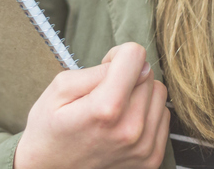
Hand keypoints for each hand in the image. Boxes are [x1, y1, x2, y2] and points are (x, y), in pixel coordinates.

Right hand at [14, 43, 169, 168]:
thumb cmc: (50, 128)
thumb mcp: (60, 88)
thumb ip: (98, 70)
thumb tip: (135, 62)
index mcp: (105, 108)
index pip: (135, 55)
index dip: (117, 55)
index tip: (105, 67)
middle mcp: (130, 130)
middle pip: (148, 74)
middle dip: (128, 75)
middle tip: (104, 90)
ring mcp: (143, 147)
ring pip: (159, 93)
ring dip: (140, 93)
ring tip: (115, 107)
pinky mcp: (151, 158)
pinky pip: (163, 116)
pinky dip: (147, 113)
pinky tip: (124, 122)